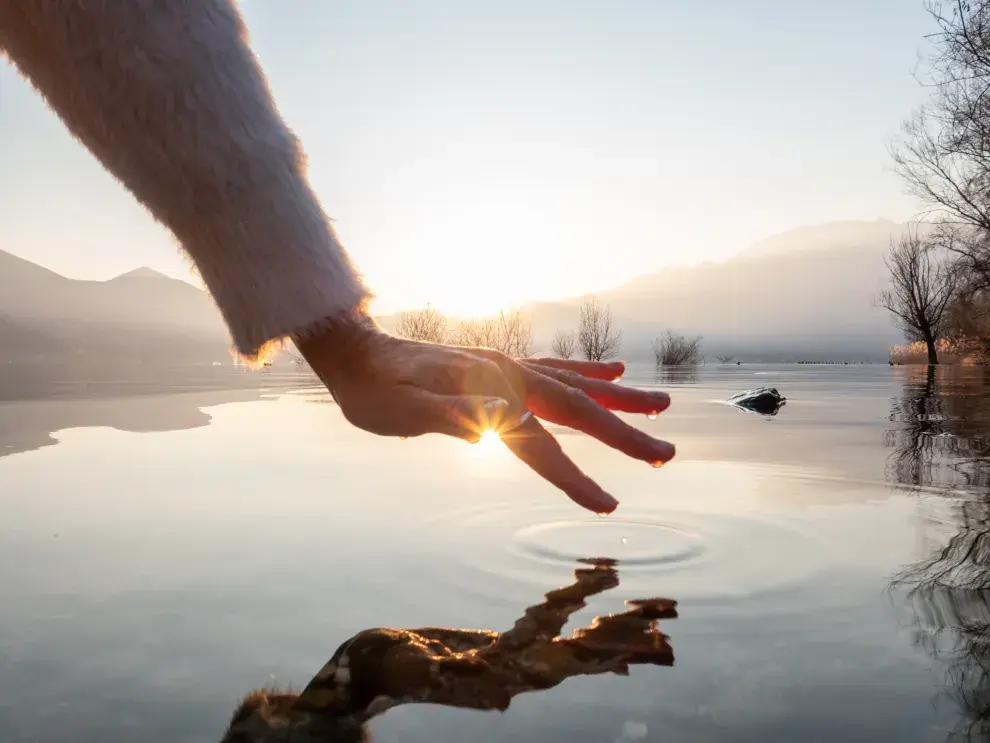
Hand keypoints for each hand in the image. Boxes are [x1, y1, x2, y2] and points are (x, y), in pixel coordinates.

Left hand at [296, 312, 674, 513]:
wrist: (355, 354)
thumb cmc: (372, 392)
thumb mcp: (399, 411)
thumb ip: (448, 415)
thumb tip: (501, 420)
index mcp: (488, 392)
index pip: (540, 444)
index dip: (574, 477)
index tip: (608, 506)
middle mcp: (507, 375)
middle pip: (576, 409)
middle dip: (623, 434)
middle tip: (667, 454)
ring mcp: (507, 367)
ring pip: (576, 385)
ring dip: (620, 399)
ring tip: (662, 406)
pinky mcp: (501, 366)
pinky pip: (556, 369)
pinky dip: (588, 372)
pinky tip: (613, 370)